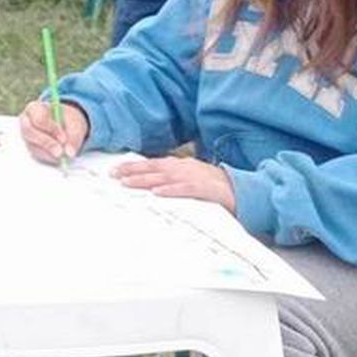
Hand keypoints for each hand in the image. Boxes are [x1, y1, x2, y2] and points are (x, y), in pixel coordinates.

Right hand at [18, 98, 89, 163]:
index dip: (50, 128)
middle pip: (30, 132)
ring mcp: (26, 136)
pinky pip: (37, 154)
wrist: (66, 126)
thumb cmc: (67, 120)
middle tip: (60, 152)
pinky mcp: (30, 148)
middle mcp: (26, 121)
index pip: (38, 118)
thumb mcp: (75, 124)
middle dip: (46, 143)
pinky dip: (49, 157)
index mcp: (34, 108)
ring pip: (32, 145)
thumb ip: (74, 137)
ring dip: (48, 152)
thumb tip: (70, 153)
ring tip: (63, 154)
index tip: (64, 138)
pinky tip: (58, 156)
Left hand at [114, 156, 236, 211]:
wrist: (244, 190)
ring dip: (145, 179)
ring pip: (165, 177)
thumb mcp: (190, 179)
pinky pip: (186, 189)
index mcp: (180, 165)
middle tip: (112, 175)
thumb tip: (150, 185)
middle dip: (132, 171)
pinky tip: (157, 193)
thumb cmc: (213, 187)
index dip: (132, 166)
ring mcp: (196, 177)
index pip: (152, 164)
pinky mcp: (207, 189)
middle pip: (154, 168)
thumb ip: (171, 180)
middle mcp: (185, 168)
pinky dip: (171, 190)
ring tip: (127, 183)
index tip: (113, 170)